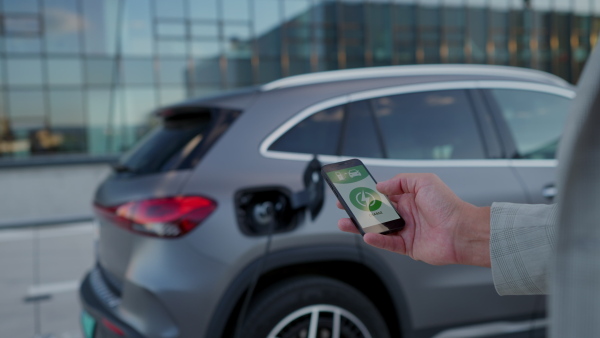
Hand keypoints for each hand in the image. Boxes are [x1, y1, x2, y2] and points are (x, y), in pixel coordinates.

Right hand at [337, 173, 490, 266]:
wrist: (462, 231)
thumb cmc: (449, 206)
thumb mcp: (424, 182)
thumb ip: (400, 182)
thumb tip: (381, 186)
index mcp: (409, 198)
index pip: (382, 195)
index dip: (366, 194)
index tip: (352, 192)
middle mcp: (406, 214)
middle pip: (376, 212)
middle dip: (358, 210)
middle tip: (344, 208)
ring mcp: (406, 231)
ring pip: (378, 229)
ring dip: (361, 226)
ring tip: (346, 223)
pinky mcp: (408, 247)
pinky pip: (388, 243)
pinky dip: (376, 240)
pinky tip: (367, 235)